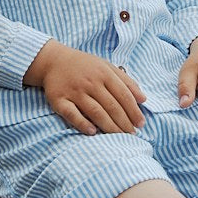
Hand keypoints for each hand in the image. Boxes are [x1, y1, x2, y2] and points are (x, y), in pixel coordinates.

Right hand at [24, 41, 146, 134]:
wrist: (53, 60)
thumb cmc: (84, 66)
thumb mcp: (106, 66)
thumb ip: (126, 81)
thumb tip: (144, 99)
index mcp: (104, 73)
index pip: (123, 95)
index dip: (134, 110)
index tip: (141, 123)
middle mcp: (90, 82)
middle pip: (111, 105)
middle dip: (124, 122)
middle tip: (132, 134)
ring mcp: (75, 91)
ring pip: (95, 111)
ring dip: (109, 126)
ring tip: (119, 136)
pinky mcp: (59, 100)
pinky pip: (72, 114)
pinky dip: (82, 124)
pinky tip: (92, 132)